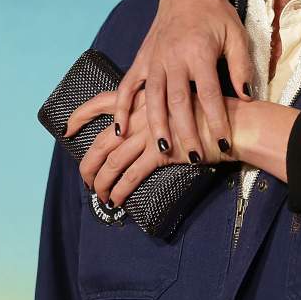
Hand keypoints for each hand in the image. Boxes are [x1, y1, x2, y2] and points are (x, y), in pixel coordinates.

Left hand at [65, 90, 235, 206]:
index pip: (103, 103)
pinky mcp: (161, 153)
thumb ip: (163, 112)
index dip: (81, 115)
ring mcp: (150, 134)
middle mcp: (142, 114)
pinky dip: (119, 190)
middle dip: (88, 162)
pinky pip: (131, 175)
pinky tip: (116, 200)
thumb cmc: (214, 114)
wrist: (233, 124)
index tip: (67, 128)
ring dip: (101, 182)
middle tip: (84, 177)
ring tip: (99, 195)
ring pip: (112, 161)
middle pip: (102, 141)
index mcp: (145, 98)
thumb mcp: (183, 104)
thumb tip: (150, 129)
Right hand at [113, 0, 251, 165]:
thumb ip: (242, 66)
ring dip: (156, 126)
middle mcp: (174, 57)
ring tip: (163, 151)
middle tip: (194, 156)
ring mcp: (154, 59)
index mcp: (199, 52)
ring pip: (153, 98)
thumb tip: (247, 97)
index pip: (209, 94)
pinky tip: (120, 131)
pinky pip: (128, 86)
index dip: (217, 121)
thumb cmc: (218, 15)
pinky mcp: (142, 59)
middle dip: (186, 131)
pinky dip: (122, 108)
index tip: (225, 143)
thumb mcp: (237, 36)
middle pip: (178, 101)